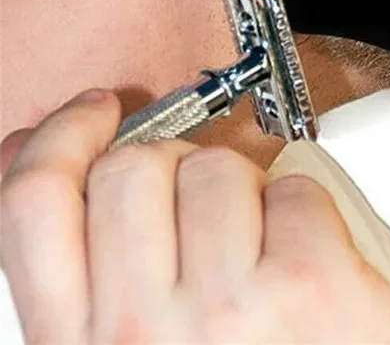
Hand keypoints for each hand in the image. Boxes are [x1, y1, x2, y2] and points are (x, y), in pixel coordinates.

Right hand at [0, 90, 389, 344]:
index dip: (61, 139)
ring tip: (263, 254)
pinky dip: (306, 215)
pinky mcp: (307, 286)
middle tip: (206, 208)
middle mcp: (137, 332)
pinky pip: (294, 190)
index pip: (33, 204)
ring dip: (245, 194)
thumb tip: (33, 148)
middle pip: (132, 168)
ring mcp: (225, 308)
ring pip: (217, 168)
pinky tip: (309, 267)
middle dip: (175, 169)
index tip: (94, 114)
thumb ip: (87, 265)